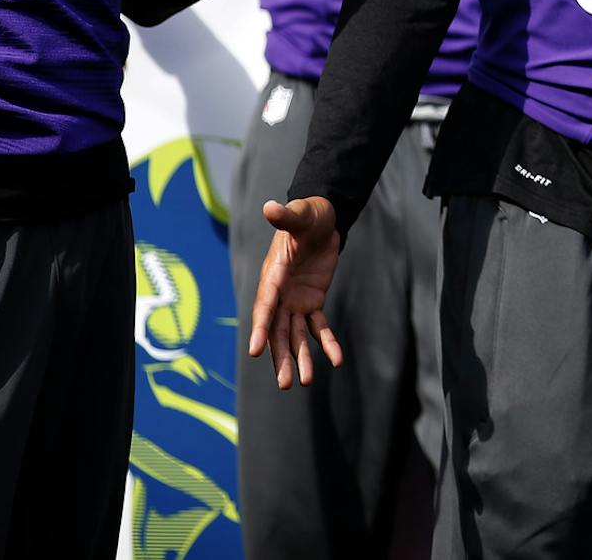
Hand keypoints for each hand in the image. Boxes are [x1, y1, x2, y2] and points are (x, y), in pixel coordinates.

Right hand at [246, 195, 344, 388]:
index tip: (254, 351)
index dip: (260, 328)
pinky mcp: (313, 301)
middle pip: (278, 331)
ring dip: (300, 358)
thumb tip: (270, 207)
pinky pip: (320, 326)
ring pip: (296, 335)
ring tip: (303, 383)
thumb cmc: (307, 215)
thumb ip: (287, 216)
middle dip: (280, 357)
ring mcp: (295, 300)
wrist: (322, 220)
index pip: (265, 306)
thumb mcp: (300, 214)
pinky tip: (336, 360)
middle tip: (284, 384)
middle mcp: (280, 294)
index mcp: (273, 277)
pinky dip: (327, 343)